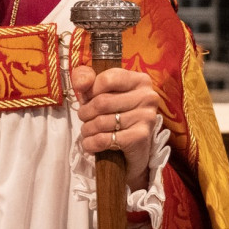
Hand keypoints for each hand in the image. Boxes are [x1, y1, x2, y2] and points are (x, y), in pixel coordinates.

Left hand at [71, 66, 160, 190]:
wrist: (132, 149)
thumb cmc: (114, 114)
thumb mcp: (100, 91)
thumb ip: (86, 78)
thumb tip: (81, 83)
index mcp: (140, 80)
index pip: (107, 79)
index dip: (90, 91)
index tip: (87, 100)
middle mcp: (148, 96)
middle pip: (102, 102)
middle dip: (85, 113)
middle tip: (84, 119)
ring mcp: (147, 117)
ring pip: (102, 121)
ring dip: (87, 129)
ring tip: (87, 131)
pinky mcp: (141, 137)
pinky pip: (105, 139)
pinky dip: (91, 143)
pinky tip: (90, 144)